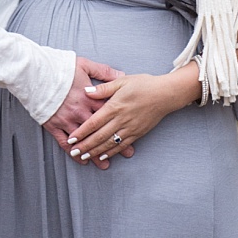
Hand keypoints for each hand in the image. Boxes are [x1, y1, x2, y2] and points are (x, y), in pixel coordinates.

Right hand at [42, 56, 130, 168]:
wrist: (34, 73)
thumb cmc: (59, 68)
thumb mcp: (84, 65)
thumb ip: (104, 72)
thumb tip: (121, 75)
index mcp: (89, 98)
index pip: (109, 113)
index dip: (121, 123)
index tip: (132, 131)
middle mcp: (79, 112)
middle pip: (100, 131)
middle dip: (113, 142)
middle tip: (126, 153)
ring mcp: (66, 120)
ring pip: (84, 141)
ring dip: (94, 153)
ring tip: (104, 164)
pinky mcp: (53, 125)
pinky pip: (65, 143)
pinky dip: (73, 153)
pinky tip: (81, 160)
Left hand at [65, 62, 201, 164]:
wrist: (166, 94)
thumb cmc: (144, 84)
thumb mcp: (122, 81)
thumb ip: (103, 88)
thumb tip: (86, 91)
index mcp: (115, 106)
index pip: (94, 122)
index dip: (81, 132)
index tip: (71, 139)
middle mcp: (121, 119)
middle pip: (99, 136)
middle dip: (85, 146)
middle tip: (73, 152)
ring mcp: (130, 128)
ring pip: (109, 143)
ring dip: (95, 151)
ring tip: (84, 157)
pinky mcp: (138, 133)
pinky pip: (122, 145)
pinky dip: (112, 152)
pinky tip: (103, 156)